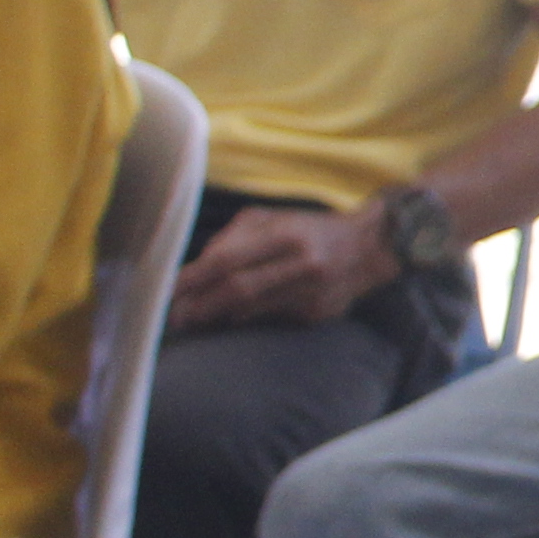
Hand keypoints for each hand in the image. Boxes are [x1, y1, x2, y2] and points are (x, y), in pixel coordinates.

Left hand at [168, 203, 398, 334]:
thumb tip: (200, 268)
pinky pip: (273, 317)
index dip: (193, 278)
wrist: (373, 247)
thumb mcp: (274, 219)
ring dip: (219, 315)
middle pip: (238, 290)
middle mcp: (302, 264)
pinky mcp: (319, 313)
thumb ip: (235, 238)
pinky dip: (250, 316)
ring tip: (195, 318)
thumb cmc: (311, 230)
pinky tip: (236, 315)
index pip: (228, 259)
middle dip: (201, 305)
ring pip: (253, 309)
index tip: (165, 290)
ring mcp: (313, 292)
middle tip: (175, 316)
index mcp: (287, 234)